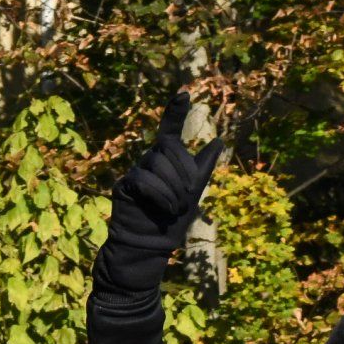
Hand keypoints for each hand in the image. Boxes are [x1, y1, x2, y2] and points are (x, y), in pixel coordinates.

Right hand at [94, 92, 226, 294]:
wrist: (148, 250)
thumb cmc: (170, 224)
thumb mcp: (193, 193)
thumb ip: (202, 167)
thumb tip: (219, 140)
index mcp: (166, 162)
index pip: (169, 130)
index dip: (175, 111)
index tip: (184, 93)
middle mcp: (148, 162)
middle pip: (168, 147)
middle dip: (183, 171)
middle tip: (186, 198)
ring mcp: (134, 173)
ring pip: (158, 163)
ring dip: (173, 190)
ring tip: (173, 209)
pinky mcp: (124, 187)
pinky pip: (145, 179)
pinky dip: (160, 195)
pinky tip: (163, 210)